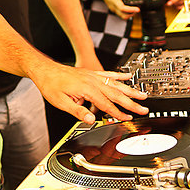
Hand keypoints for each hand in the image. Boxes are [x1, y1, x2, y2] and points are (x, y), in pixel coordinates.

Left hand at [31, 61, 147, 123]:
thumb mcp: (61, 102)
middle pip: (116, 94)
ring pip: (116, 84)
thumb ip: (77, 112)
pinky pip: (109, 74)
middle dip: (131, 102)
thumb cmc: (51, 84)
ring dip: (130, 90)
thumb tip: (91, 120)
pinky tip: (128, 76)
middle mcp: (92, 81)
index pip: (106, 105)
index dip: (118, 113)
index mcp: (86, 89)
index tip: (128, 119)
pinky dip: (119, 75)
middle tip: (144, 108)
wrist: (45, 70)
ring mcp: (92, 76)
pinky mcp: (91, 73)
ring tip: (142, 94)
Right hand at [97, 0, 139, 18]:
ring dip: (129, 15)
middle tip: (137, 10)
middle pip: (123, 15)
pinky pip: (120, 14)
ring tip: (134, 10)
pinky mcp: (113, 8)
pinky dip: (125, 14)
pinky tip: (130, 10)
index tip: (137, 9)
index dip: (131, 10)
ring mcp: (112, 8)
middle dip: (131, 14)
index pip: (122, 8)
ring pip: (121, 16)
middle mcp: (112, 5)